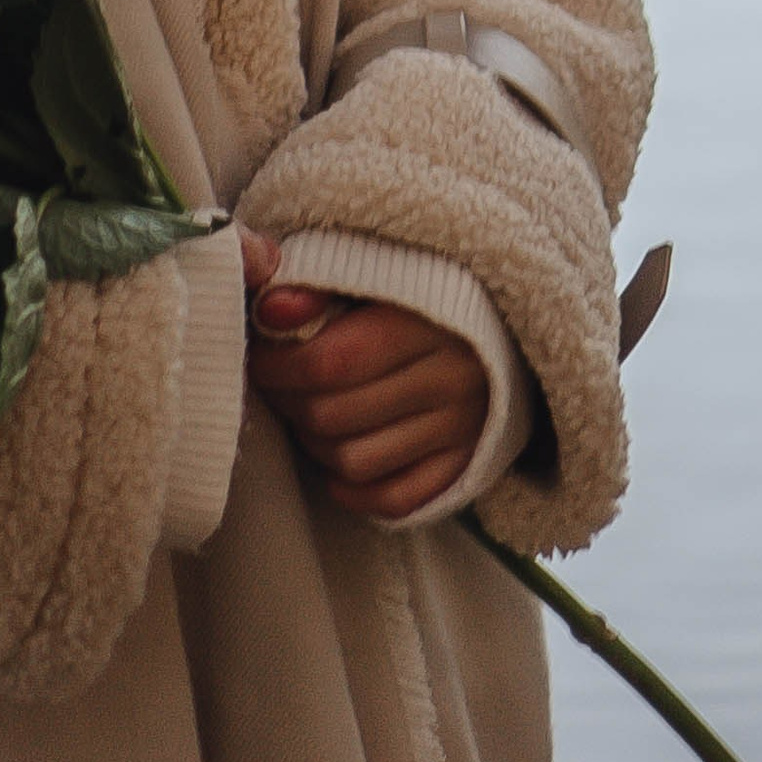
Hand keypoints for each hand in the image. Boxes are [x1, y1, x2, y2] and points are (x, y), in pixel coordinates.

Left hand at [238, 227, 490, 523]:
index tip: (259, 353)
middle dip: (290, 402)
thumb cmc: (420, 283)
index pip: (331, 361)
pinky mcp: (466, 462)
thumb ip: (318, 282)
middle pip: (336, 415)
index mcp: (428, 317)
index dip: (278, 365)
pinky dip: (356, 489)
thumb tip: (269, 311)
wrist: (503, 314)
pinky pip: (396, 498)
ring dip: (315, 444)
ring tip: (308, 413)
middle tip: (278, 382)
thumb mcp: (374, 264)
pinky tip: (337, 462)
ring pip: (356, 461)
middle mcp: (452, 377)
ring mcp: (462, 426)